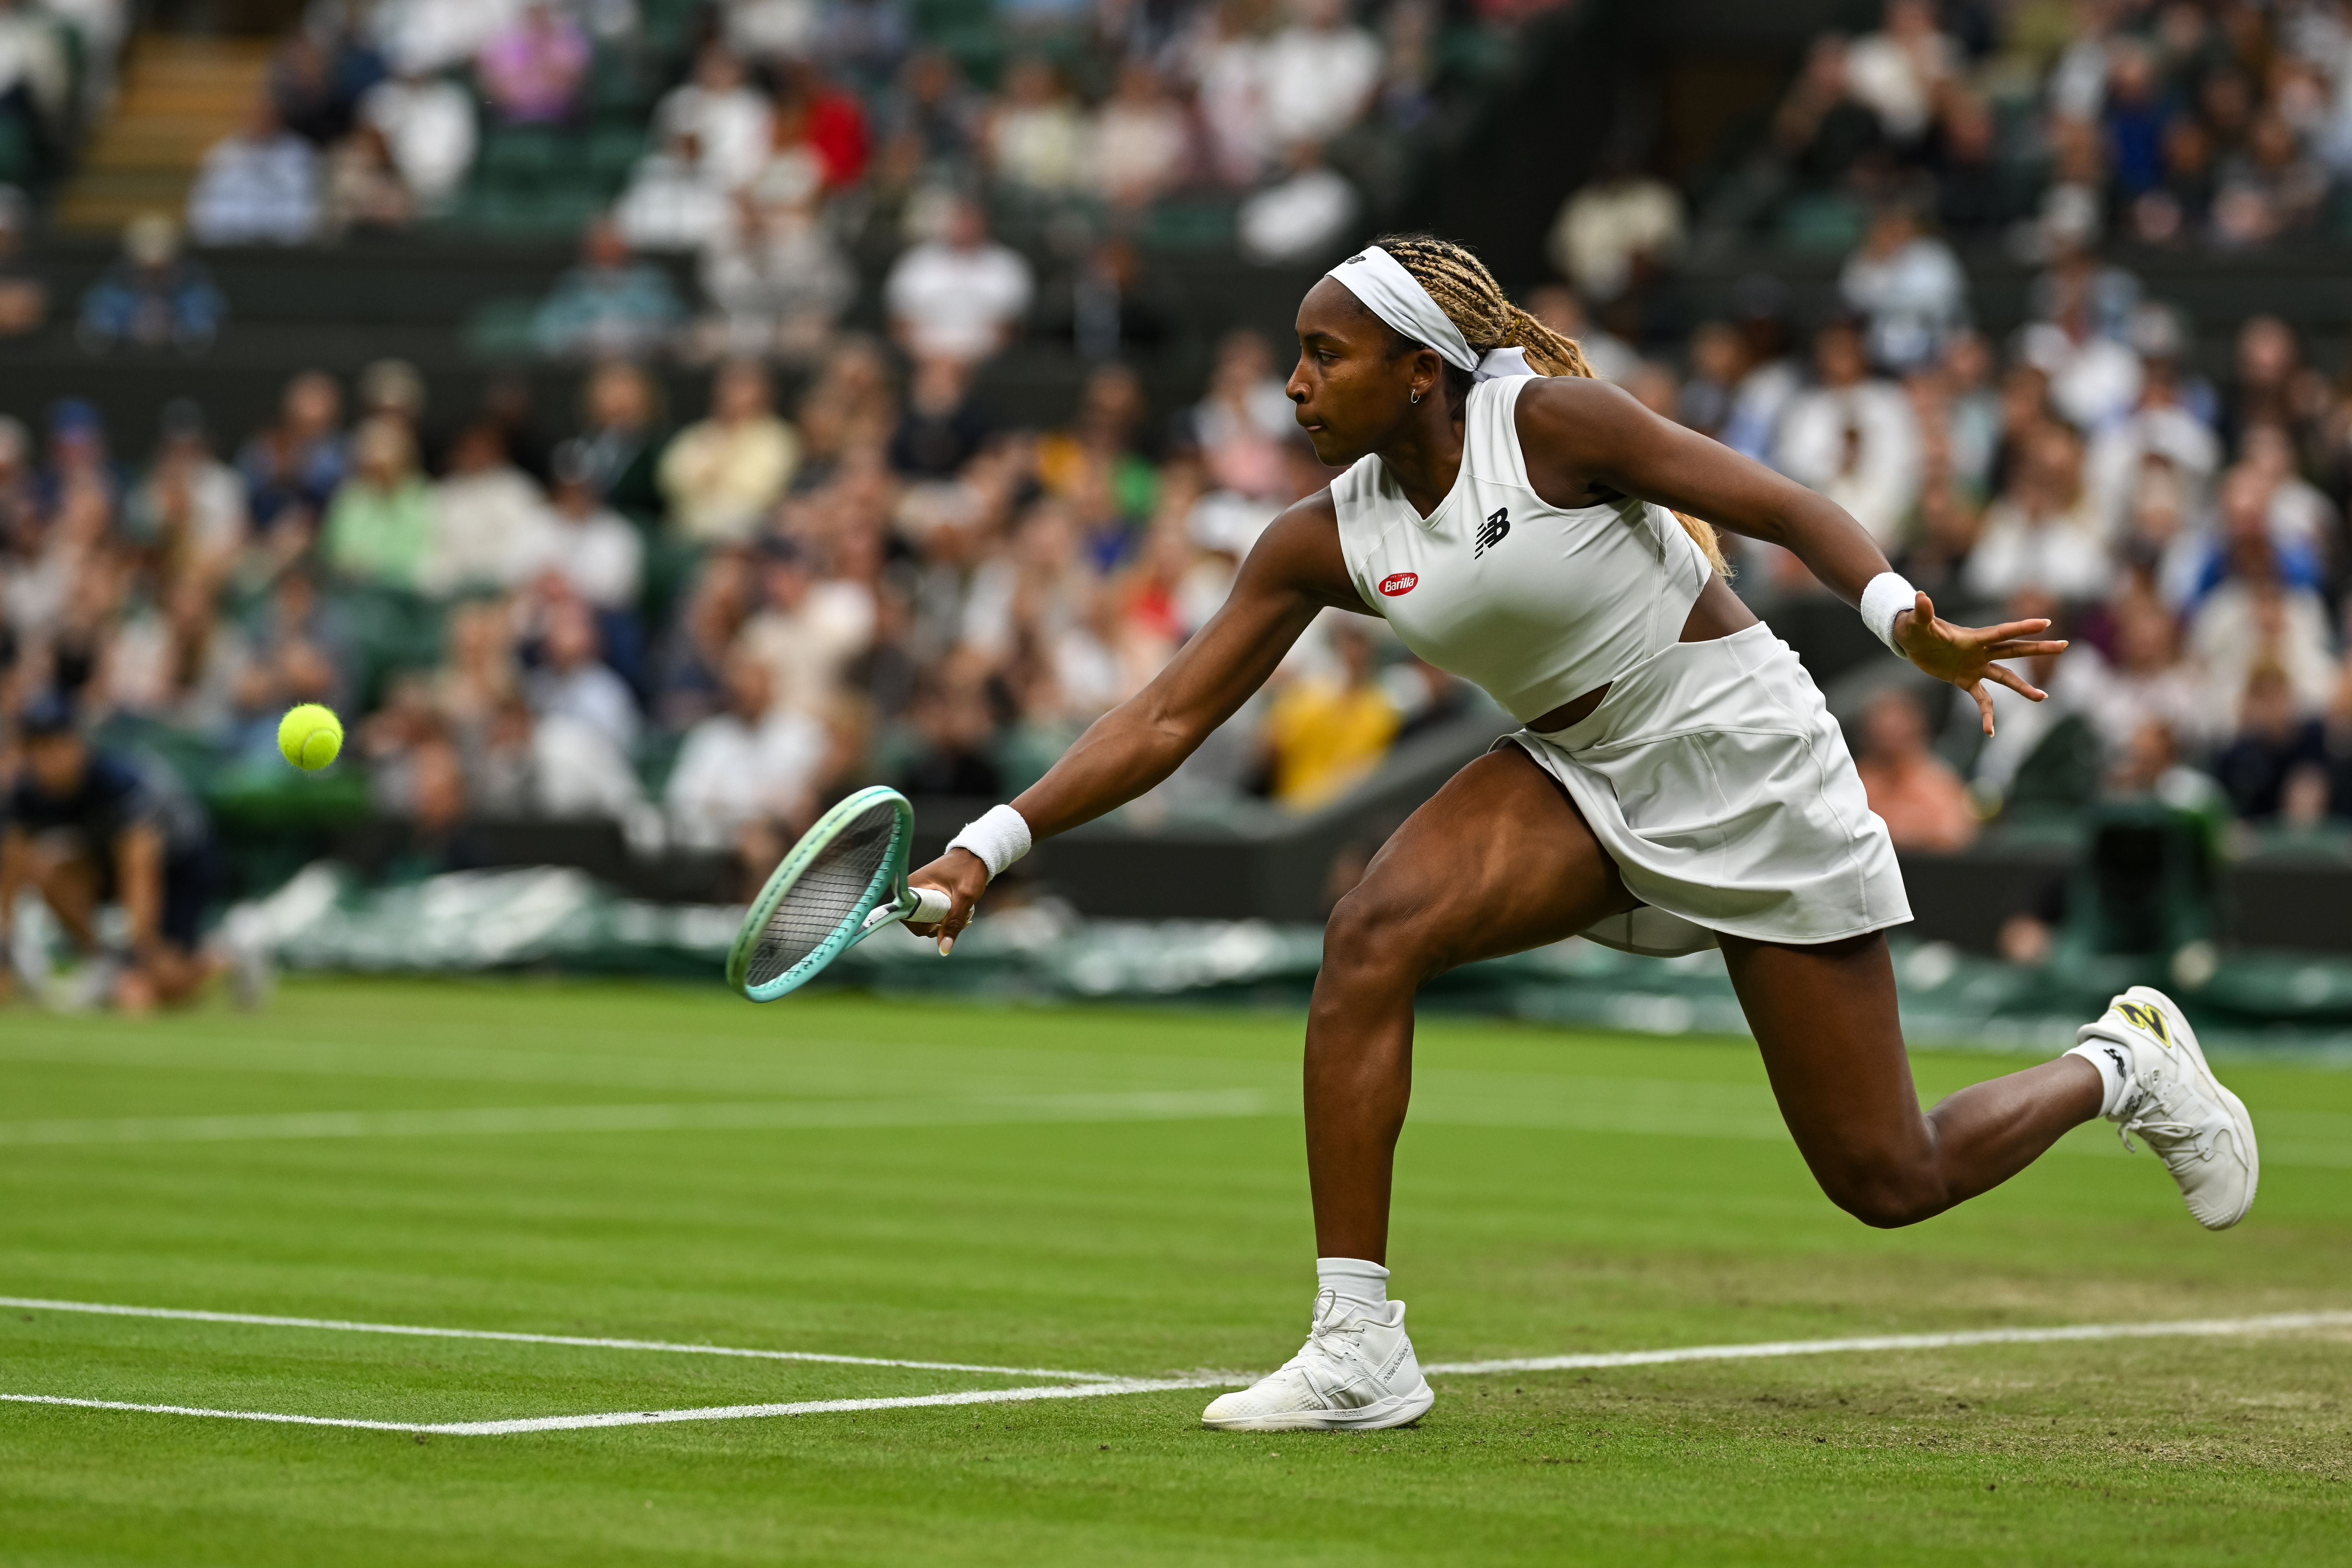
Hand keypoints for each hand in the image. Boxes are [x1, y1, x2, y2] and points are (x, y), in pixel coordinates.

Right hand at [904, 847, 989, 954]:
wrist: (976, 855)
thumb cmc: (969, 870)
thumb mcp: (964, 897)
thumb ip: (954, 922)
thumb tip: (943, 948)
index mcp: (913, 886)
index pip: (910, 920)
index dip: (928, 927)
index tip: (946, 920)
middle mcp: (910, 891)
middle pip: (918, 923)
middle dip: (939, 926)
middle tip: (961, 917)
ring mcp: (918, 894)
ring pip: (926, 921)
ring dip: (945, 922)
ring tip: (962, 911)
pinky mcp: (925, 897)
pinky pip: (931, 915)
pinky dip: (945, 917)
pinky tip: (959, 911)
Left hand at [1892, 591, 2068, 735]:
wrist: (1912, 642)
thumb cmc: (1915, 628)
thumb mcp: (1917, 622)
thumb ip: (1922, 613)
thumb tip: (1920, 596)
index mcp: (1973, 637)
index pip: (2002, 632)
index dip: (2022, 627)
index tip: (2045, 623)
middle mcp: (1980, 651)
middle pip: (2014, 650)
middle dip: (2038, 649)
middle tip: (2063, 646)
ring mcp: (1976, 666)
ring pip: (2006, 677)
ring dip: (2023, 688)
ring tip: (2042, 697)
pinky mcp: (1966, 680)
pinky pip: (1982, 699)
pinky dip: (1986, 714)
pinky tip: (1989, 731)